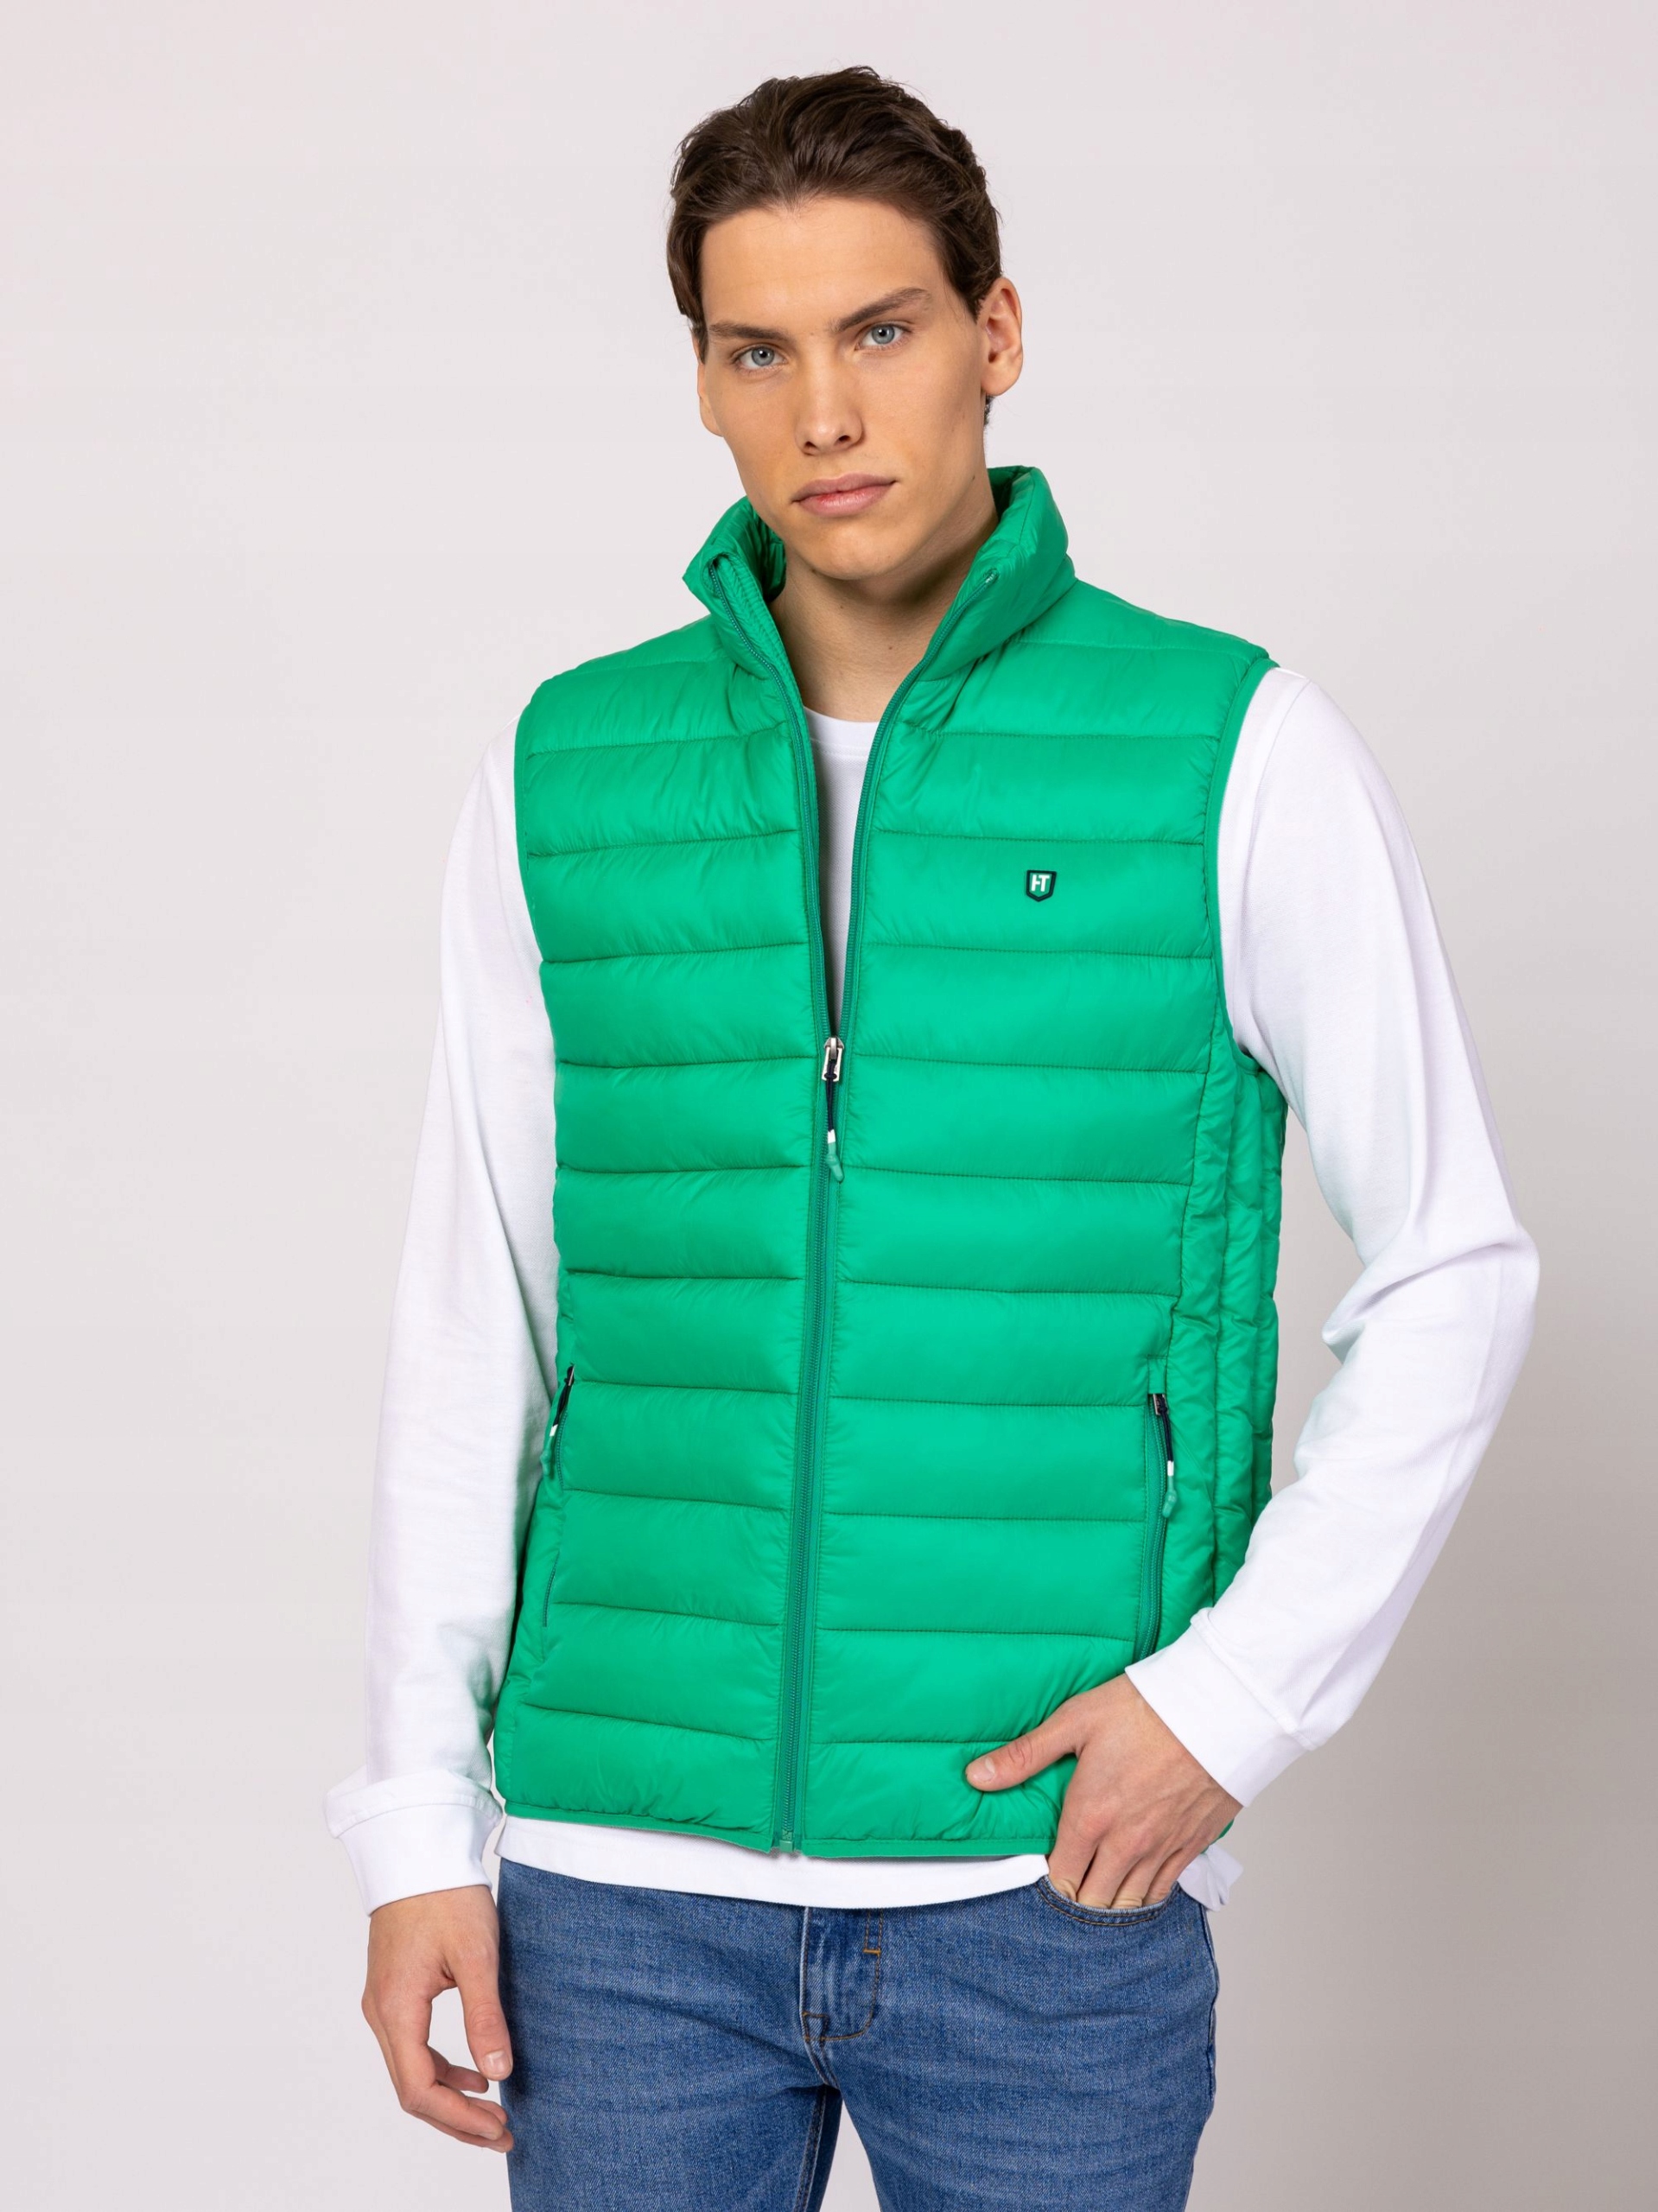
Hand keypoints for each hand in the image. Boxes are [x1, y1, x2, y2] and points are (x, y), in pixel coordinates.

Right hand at [361, 1884, 514, 2150]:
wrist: (418, 1849)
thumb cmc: (445, 1893)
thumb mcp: (476, 1954)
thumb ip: (485, 2016)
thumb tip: (498, 2074)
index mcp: (396, 2008)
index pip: (418, 2089)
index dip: (457, 2119)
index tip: (497, 2127)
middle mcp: (381, 2013)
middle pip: (411, 2090)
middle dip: (456, 2120)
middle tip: (502, 2134)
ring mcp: (384, 2003)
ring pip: (410, 2072)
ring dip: (449, 2098)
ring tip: (493, 2113)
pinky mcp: (394, 1992)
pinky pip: (412, 2049)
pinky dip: (441, 2070)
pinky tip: (474, 2074)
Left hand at [966, 1675, 1239, 1907]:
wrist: (1217, 1707)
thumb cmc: (1145, 1708)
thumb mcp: (1075, 1721)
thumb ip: (1025, 1755)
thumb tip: (977, 1776)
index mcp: (1090, 1816)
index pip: (1059, 1878)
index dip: (1047, 1882)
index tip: (1042, 1872)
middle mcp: (1124, 1843)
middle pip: (1092, 1901)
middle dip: (1075, 1899)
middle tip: (1067, 1885)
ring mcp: (1160, 1849)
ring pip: (1128, 1904)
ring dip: (1109, 1904)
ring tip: (1096, 1893)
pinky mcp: (1190, 1846)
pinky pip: (1163, 1893)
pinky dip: (1145, 1898)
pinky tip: (1134, 1888)